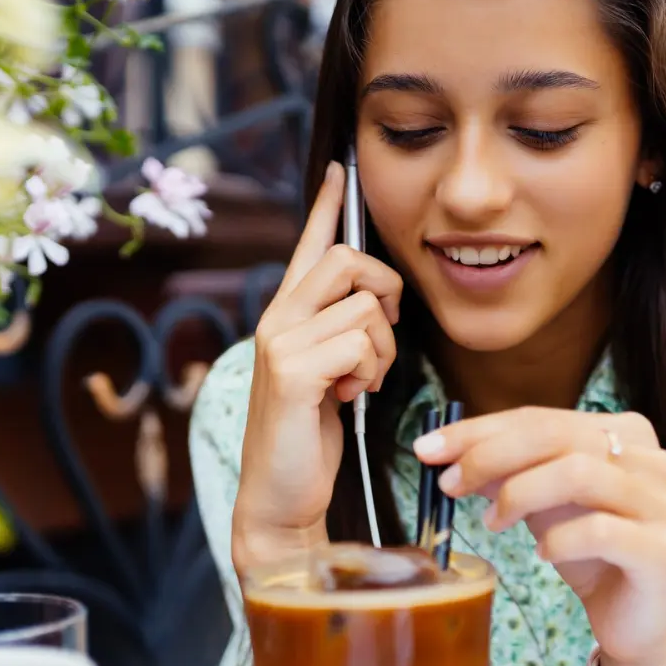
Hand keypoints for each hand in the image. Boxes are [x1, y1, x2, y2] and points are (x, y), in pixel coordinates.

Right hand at [233, 162, 402, 570]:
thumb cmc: (310, 432)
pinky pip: (361, 345)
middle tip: (385, 331)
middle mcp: (277, 317)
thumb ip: (340, 332)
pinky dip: (371, 373)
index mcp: (287, 314)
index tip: (340, 170)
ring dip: (384, 352)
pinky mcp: (290, 371)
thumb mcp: (329, 370)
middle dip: (388, 292)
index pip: (311, 246)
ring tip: (360, 382)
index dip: (328, 205)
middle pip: (350, 260)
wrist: (281, 495)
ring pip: (367, 310)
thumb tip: (377, 302)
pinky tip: (349, 397)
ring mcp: (279, 342)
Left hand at [413, 408, 665, 665]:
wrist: (635, 620)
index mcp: (625, 432)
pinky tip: (542, 552)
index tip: (427, 448)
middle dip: (491, 456)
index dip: (479, 430)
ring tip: (492, 522)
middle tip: (449, 484)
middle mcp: (651, 458)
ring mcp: (662, 502)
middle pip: (557, 437)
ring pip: (578, 473)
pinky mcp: (664, 550)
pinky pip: (599, 530)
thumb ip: (503, 469)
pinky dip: (558, 539)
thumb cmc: (587, 549)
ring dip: (520, 494)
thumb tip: (443, 450)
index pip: (541, 418)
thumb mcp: (539, 500)